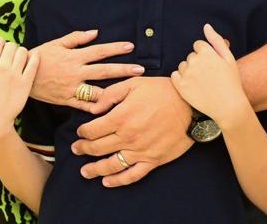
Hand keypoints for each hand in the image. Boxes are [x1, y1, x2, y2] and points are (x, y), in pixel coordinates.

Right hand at [0, 37, 37, 139]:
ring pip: (23, 51)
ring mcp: (15, 74)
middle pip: (11, 45)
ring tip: (17, 61)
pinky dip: (34, 58)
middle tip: (7, 57)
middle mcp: (3, 67)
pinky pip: (34, 63)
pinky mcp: (26, 82)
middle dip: (9, 49)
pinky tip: (32, 59)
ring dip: (20, 53)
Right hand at [31, 30, 144, 110]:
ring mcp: (72, 87)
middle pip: (104, 71)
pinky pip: (84, 106)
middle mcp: (76, 72)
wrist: (22, 74)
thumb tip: (95, 33)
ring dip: (114, 91)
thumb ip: (77, 38)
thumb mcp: (57, 43)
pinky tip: (110, 110)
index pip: (99, 51)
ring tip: (130, 93)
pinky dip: (96, 108)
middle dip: (123, 70)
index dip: (116, 48)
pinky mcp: (66, 100)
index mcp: (74, 56)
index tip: (131, 46)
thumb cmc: (41, 56)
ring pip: (97, 91)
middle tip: (140, 70)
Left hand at [71, 77, 192, 186]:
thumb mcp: (133, 84)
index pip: (92, 130)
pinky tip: (107, 182)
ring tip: (85, 171)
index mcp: (121, 117)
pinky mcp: (153, 160)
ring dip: (94, 169)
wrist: (190, 105)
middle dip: (83, 149)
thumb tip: (93, 109)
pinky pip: (132, 175)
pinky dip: (118, 181)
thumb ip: (110, 94)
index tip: (80, 132)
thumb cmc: (161, 91)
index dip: (83, 132)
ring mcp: (140, 150)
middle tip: (76, 149)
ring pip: (111, 165)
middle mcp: (128, 137)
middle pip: (98, 148)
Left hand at [171, 24, 248, 126]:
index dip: (206, 55)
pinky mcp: (181, 87)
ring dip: (189, 71)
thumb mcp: (229, 58)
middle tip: (209, 76)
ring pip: (183, 66)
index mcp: (207, 53)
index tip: (212, 65)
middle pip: (191, 56)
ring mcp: (187, 74)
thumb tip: (206, 26)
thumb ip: (216, 40)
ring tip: (202, 82)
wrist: (228, 106)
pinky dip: (181, 80)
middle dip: (198, 63)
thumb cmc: (231, 81)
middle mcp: (195, 61)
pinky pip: (175, 76)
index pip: (198, 45)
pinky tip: (193, 86)